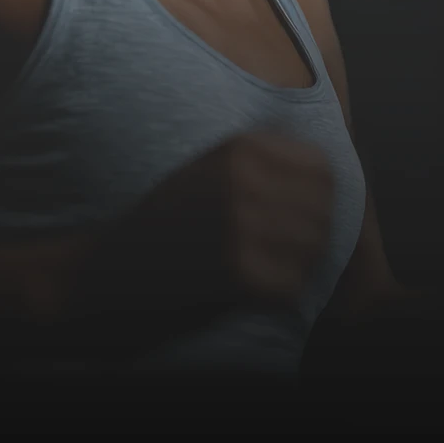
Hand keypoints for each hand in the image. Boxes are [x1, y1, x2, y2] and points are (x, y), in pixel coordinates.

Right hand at [61, 130, 334, 334]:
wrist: (116, 264)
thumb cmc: (167, 216)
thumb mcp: (211, 164)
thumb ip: (263, 158)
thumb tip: (327, 165)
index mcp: (241, 147)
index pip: (322, 167)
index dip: (319, 193)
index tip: (300, 209)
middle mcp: (243, 180)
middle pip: (323, 209)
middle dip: (312, 231)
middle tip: (284, 247)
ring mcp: (240, 226)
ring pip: (314, 248)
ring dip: (298, 263)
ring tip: (268, 266)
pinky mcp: (238, 273)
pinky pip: (291, 287)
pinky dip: (280, 294)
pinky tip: (252, 289)